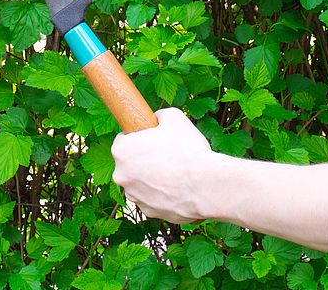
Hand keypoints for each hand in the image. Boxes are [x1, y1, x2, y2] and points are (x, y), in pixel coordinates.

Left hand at [111, 108, 216, 223]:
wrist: (206, 186)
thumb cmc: (188, 151)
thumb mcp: (174, 117)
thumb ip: (159, 116)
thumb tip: (157, 120)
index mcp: (121, 151)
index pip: (124, 139)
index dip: (139, 137)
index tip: (152, 139)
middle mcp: (121, 176)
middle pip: (130, 163)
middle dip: (144, 159)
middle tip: (166, 154)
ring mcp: (134, 196)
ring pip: (140, 182)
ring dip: (152, 177)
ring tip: (175, 172)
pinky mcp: (149, 212)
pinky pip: (152, 199)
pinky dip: (162, 194)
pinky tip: (178, 188)